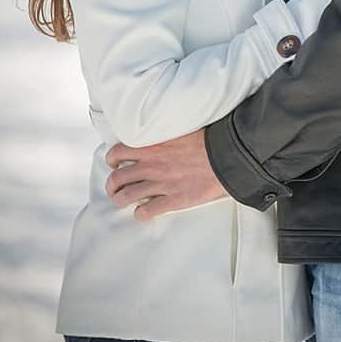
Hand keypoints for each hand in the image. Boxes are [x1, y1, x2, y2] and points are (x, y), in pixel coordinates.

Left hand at [106, 129, 224, 219]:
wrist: (228, 155)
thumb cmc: (211, 138)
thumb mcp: (183, 127)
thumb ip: (166, 131)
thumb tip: (162, 129)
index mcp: (153, 145)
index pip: (118, 152)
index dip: (112, 159)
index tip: (116, 163)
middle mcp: (152, 165)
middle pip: (117, 179)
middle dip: (112, 186)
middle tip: (116, 188)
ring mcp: (160, 184)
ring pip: (126, 197)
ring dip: (121, 201)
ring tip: (124, 201)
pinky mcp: (172, 200)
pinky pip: (146, 212)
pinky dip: (141, 214)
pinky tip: (144, 212)